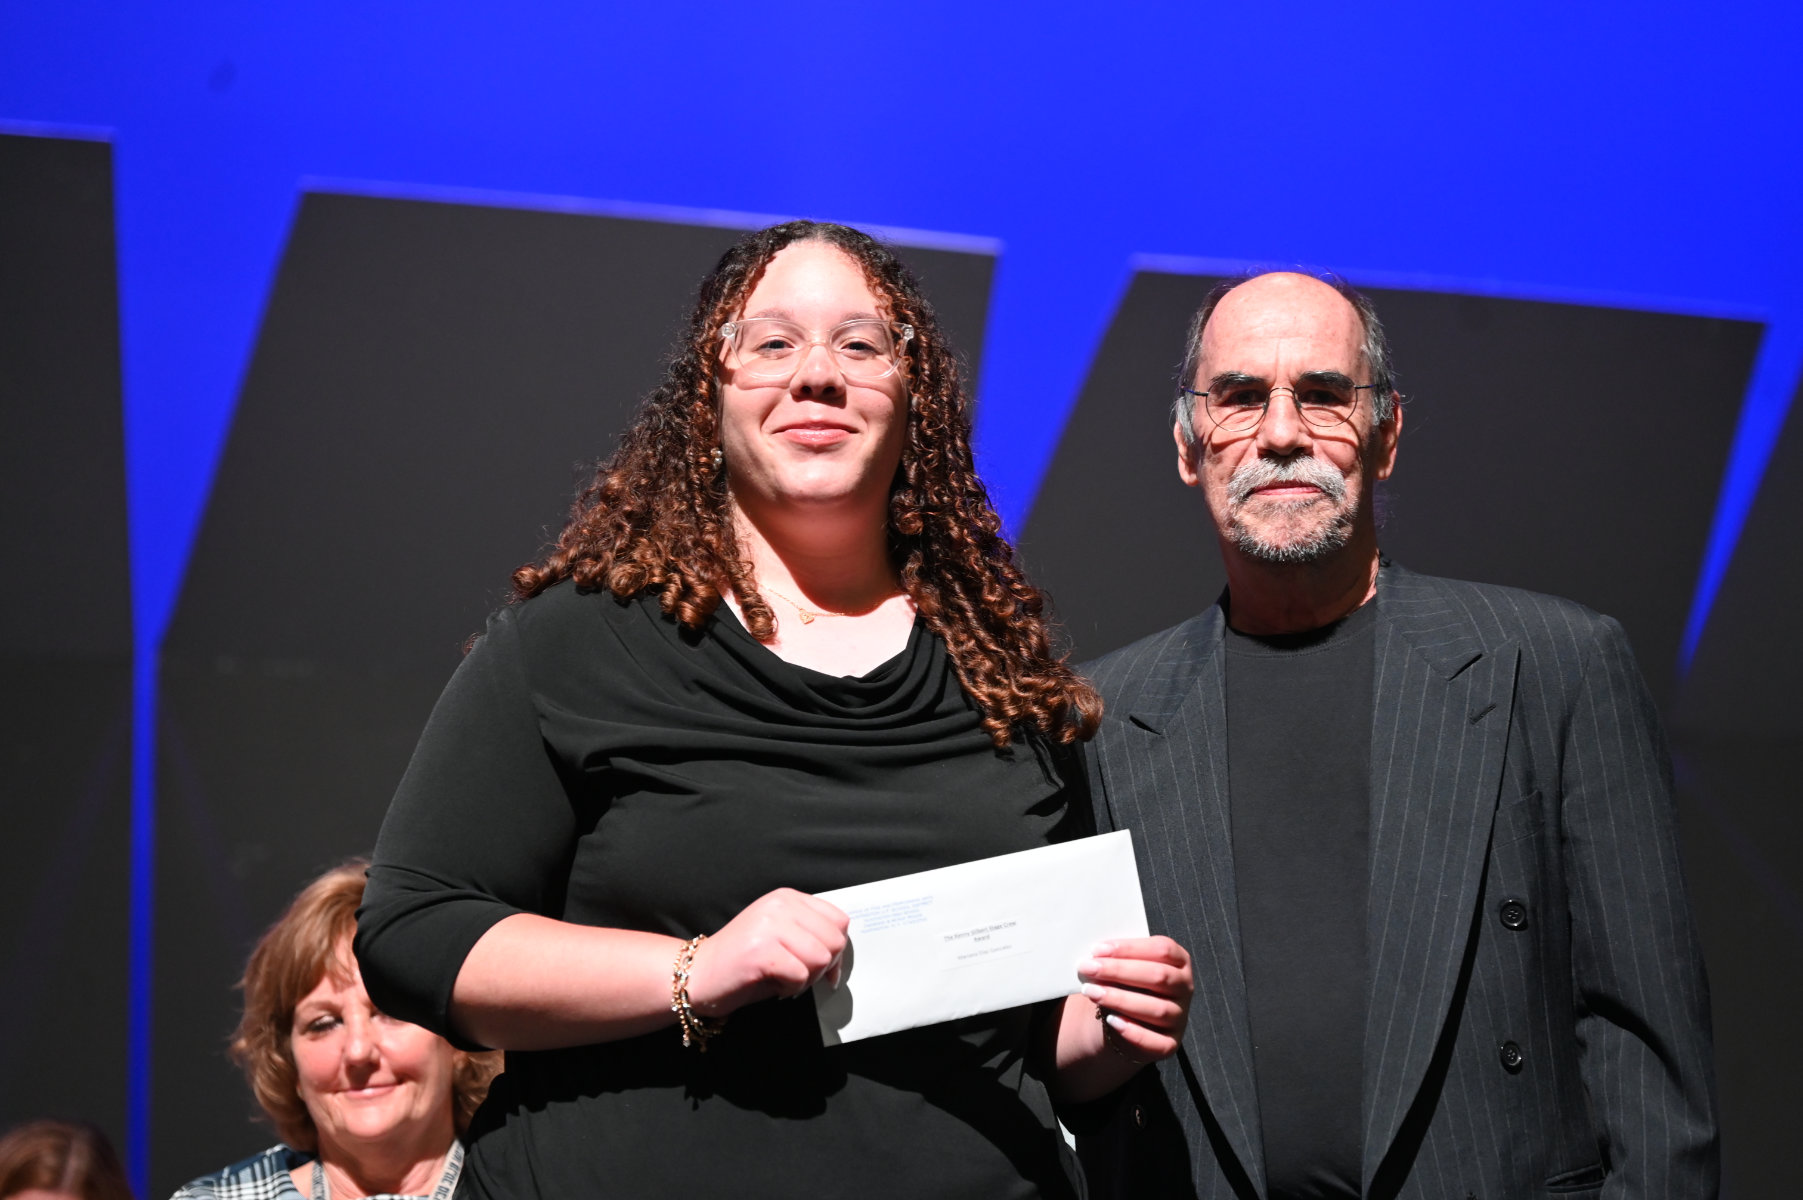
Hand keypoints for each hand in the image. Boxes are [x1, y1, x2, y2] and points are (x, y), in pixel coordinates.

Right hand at [685, 888, 849, 1017]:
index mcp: (787, 897)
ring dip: (808, 979)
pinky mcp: (760, 952)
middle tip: (800, 977)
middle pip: (835, 940)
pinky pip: (801, 975)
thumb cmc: (743, 962)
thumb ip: (811, 936)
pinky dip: (792, 989)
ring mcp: (768, 926)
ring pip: (821, 958)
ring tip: (786, 980)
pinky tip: (775, 986)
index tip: (823, 967)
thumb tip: (840, 961)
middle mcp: (779, 905)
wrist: (698, 975)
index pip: (839, 920)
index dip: (837, 949)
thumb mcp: (781, 936)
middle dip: (824, 967)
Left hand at [1077, 936, 1193, 1063]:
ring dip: (1120, 999)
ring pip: (1157, 1008)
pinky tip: (1112, 1021)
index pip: (1162, 949)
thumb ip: (1115, 959)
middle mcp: (1184, 988)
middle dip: (1120, 970)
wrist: (1119, 1022)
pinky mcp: (1170, 1044)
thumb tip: (1094, 957)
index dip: (1130, 948)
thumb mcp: (1122, 968)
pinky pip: (1156, 1041)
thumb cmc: (1122, 985)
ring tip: (1092, 992)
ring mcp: (1180, 1017)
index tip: (1098, 949)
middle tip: (1089, 968)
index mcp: (1178, 961)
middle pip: (1159, 976)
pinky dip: (1133, 1031)